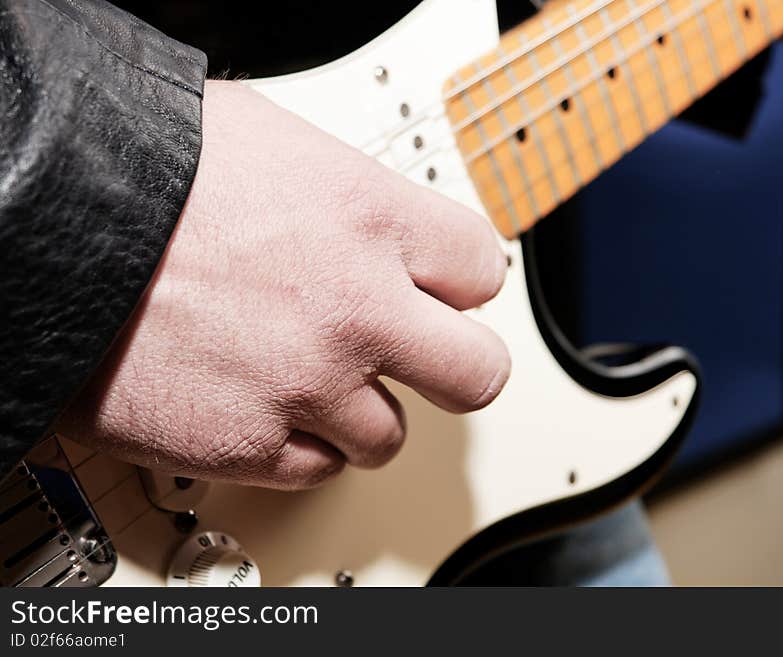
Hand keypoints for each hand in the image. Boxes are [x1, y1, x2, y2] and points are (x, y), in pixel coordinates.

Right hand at [56, 80, 509, 488]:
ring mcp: (306, 385)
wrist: (45, 220)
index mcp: (370, 219)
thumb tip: (369, 221)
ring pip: (391, 436)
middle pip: (476, 374)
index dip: (460, 283)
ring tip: (313, 378)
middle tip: (423, 355)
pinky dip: (301, 445)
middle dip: (454, 364)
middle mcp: (355, 310)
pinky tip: (266, 406)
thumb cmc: (145, 170)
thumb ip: (348, 197)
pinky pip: (317, 470)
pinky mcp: (248, 445)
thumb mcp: (273, 143)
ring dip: (361, 410)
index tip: (441, 291)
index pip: (483, 270)